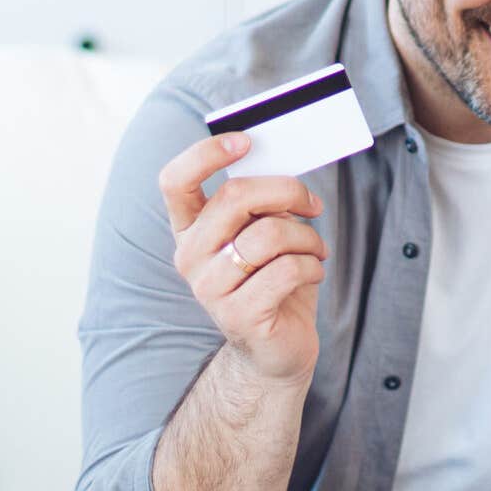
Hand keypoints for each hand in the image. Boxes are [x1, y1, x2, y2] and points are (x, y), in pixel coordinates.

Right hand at [160, 132, 328, 385]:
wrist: (277, 349)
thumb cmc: (273, 280)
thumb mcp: (264, 233)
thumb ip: (262, 203)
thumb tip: (283, 167)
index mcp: (190, 229)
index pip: (175, 181)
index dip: (206, 153)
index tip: (246, 141)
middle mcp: (190, 256)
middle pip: (234, 197)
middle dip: (287, 190)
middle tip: (312, 204)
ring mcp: (209, 289)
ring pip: (269, 234)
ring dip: (307, 236)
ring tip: (315, 250)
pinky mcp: (238, 315)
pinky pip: (287, 269)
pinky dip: (313, 265)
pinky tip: (313, 273)